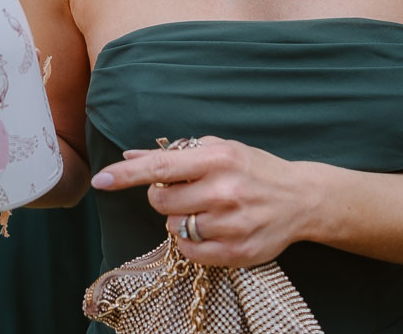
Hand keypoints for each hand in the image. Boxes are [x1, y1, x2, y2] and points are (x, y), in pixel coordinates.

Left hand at [89, 136, 319, 266]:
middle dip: (163, 197)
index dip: (126, 174)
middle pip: (161, 201)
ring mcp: (231, 224)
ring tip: (206, 210)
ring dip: (180, 220)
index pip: (160, 167)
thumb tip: (130, 154)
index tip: (100, 179)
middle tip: (186, 192)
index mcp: (216, 158)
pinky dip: (190, 243)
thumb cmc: (253, 169)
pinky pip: (190, 252)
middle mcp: (223, 190)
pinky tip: (210, 229)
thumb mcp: (218, 150)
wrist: (301, 199)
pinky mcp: (237, 251)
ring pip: (174, 228)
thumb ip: (175, 154)